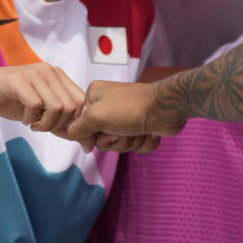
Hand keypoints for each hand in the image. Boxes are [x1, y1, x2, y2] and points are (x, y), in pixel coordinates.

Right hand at [0, 63, 85, 132]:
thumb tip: (87, 143)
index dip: (74, 123)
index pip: (81, 102)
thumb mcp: (40, 113)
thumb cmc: (10, 100)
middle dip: (60, 126)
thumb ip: (62, 124)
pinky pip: (36, 106)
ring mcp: (34, 73)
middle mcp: (49, 70)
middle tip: (42, 128)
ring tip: (34, 125)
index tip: (58, 133)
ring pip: (57, 108)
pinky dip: (31, 119)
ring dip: (46, 125)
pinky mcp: (18, 80)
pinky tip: (24, 120)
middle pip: (72, 107)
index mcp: (58, 75)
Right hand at [64, 81, 184, 151]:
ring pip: (118, 145)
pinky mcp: (140, 127)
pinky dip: (142, 143)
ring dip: (129, 142)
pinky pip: (134, 146)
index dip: (90, 135)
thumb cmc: (130, 109)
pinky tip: (148, 132)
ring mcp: (125, 117)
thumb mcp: (95, 116)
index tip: (101, 132)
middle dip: (113, 140)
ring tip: (137, 130)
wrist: (165, 109)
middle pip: (100, 138)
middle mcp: (108, 105)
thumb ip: (78, 129)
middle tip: (121, 130)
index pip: (80, 125)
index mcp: (94, 96)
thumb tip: (83, 144)